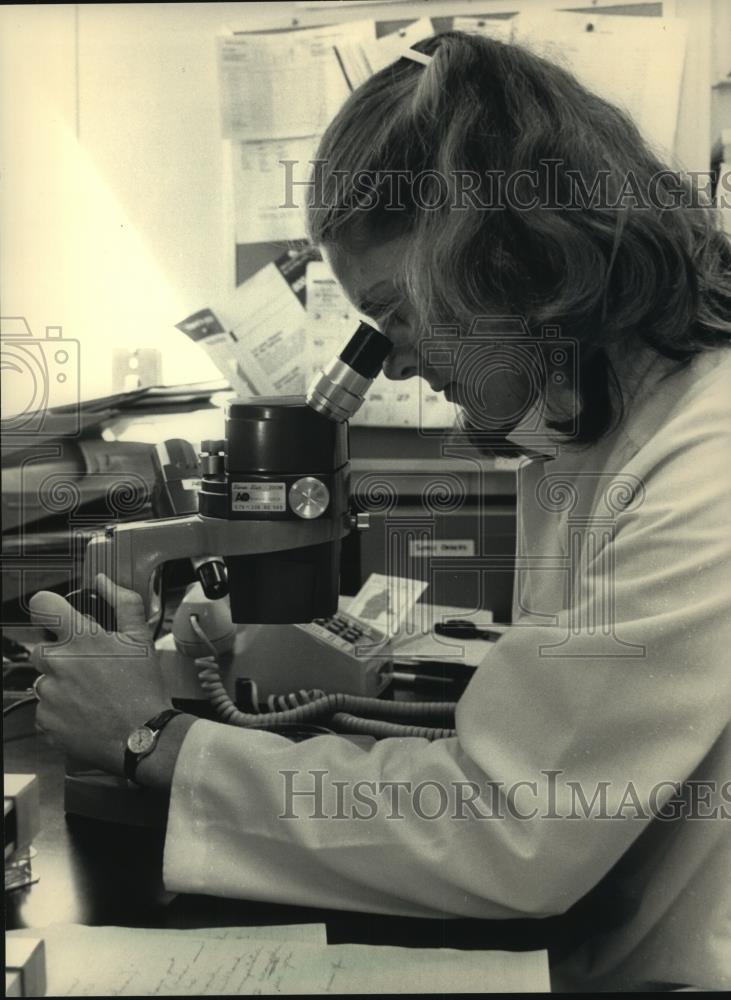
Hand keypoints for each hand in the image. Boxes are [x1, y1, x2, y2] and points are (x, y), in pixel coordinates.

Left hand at [29, 574, 172, 776]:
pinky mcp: (45, 720)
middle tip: (88, 667)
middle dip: (60, 655)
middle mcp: (58, 663)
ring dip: (59, 683)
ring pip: (43, 680)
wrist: (142, 736)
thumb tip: (103, 582)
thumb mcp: (141, 638)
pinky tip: (84, 712)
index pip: (42, 606)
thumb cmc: (143, 688)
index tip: (57, 617)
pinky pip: (44, 708)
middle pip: (41, 648)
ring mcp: (48, 693)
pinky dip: (59, 710)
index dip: (49, 608)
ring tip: (89, 694)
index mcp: (80, 639)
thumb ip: (123, 603)